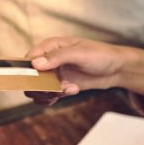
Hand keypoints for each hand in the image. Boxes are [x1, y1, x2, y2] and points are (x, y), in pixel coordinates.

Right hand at [23, 38, 143, 104]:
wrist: (117, 69)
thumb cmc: (100, 55)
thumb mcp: (79, 53)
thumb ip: (57, 57)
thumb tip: (35, 64)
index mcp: (50, 47)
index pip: (28, 59)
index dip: (27, 71)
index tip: (34, 81)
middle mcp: (49, 60)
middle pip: (30, 77)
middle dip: (39, 87)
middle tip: (54, 89)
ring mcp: (54, 74)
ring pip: (37, 89)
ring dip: (48, 94)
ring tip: (67, 90)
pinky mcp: (60, 85)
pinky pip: (48, 95)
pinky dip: (55, 97)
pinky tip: (71, 91)